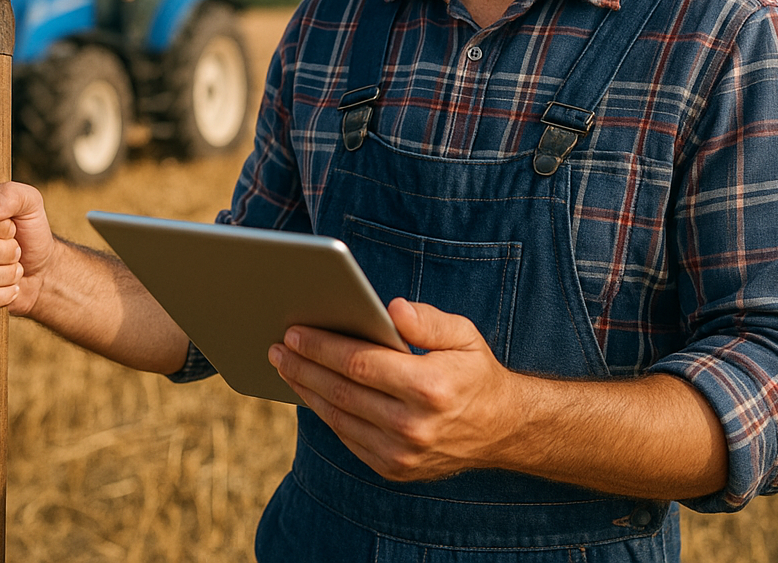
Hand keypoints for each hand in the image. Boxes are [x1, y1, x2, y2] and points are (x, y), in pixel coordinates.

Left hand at [268, 298, 518, 482]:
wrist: (501, 430)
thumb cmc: (474, 372)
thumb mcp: (463, 335)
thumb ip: (428, 320)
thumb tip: (392, 308)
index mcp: (431, 387)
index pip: (361, 364)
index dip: (323, 347)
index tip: (295, 332)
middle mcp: (414, 426)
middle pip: (341, 392)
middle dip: (303, 366)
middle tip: (277, 346)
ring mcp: (402, 454)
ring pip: (338, 417)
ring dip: (305, 390)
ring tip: (284, 365)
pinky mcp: (394, 469)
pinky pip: (347, 437)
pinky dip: (324, 412)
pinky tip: (309, 391)